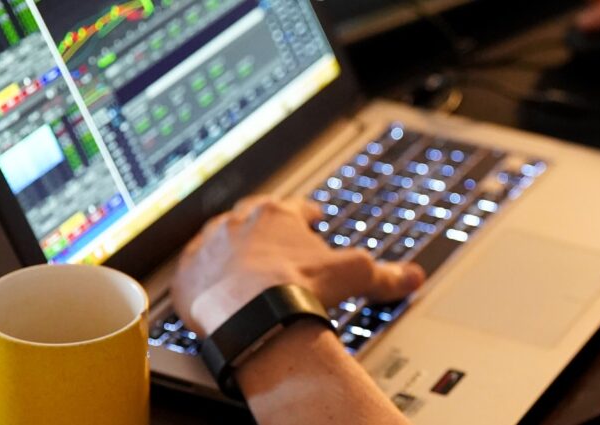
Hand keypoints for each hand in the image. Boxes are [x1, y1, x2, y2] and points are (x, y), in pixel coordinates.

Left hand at [172, 196, 424, 336]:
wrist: (252, 316)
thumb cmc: (299, 288)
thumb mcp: (354, 275)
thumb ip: (385, 274)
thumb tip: (412, 276)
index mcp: (276, 214)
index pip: (293, 208)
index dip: (305, 214)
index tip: (311, 218)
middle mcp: (237, 224)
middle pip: (252, 221)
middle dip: (264, 231)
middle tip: (275, 244)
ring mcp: (208, 249)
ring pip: (219, 243)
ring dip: (231, 253)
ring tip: (242, 269)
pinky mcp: (186, 277)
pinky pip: (194, 274)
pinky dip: (205, 281)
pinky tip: (214, 292)